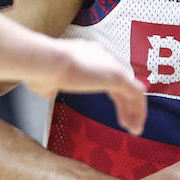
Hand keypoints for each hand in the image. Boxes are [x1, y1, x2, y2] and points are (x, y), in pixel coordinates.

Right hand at [30, 41, 146, 134]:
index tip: (111, 103)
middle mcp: (101, 55)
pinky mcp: (118, 76)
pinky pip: (136, 95)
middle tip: (124, 119)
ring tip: (132, 127)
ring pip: (131, 89)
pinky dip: (138, 111)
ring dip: (133, 109)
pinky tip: (134, 126)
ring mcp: (111, 65)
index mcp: (85, 52)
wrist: (46, 61)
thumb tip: (49, 93)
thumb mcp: (46, 80)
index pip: (104, 70)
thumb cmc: (41, 69)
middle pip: (120, 80)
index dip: (109, 89)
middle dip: (124, 102)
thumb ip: (52, 86)